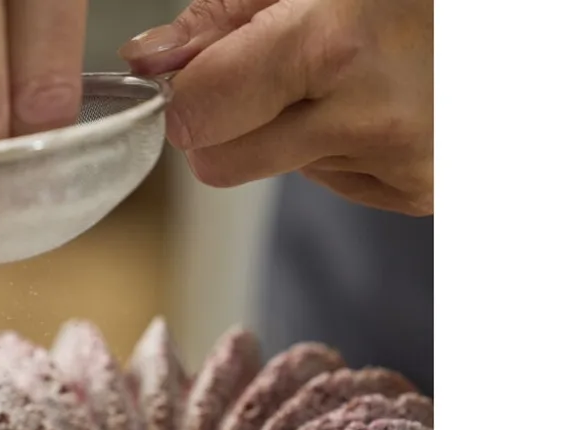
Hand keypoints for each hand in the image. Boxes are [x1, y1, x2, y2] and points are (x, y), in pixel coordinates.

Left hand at [120, 0, 432, 215]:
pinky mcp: (415, 192)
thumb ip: (220, 20)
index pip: (202, 112)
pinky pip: (331, 181)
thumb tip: (147, 62)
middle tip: (257, 83)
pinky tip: (372, 106)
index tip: (189, 85)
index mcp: (332, 45)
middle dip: (220, 129)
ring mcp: (398, 163)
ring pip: (275, 174)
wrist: (501, 20)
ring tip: (342, 80)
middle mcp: (367, 115)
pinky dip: (333, 148)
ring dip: (286, 132)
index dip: (184, 100)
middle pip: (222, 166)